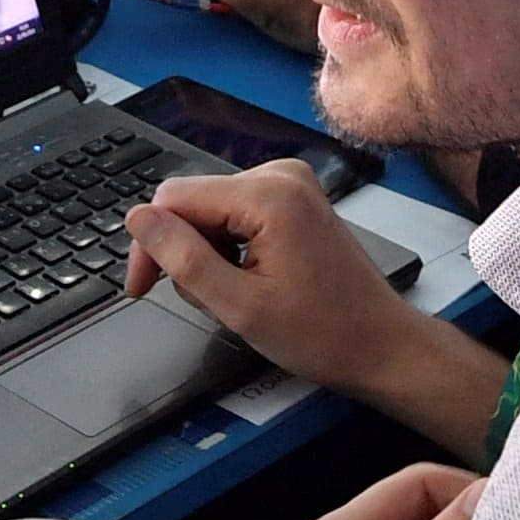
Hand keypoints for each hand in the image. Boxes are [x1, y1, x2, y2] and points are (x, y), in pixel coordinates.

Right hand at [133, 163, 498, 457]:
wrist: (382, 345)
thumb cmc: (321, 335)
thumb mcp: (238, 306)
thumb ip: (183, 259)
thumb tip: (137, 219)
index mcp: (268, 195)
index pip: (173, 198)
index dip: (149, 245)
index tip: (142, 291)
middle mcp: (280, 174)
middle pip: (192, 201)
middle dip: (183, 253)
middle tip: (202, 303)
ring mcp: (291, 183)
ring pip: (211, 210)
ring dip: (207, 255)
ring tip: (235, 297)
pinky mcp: (294, 198)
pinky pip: (237, 213)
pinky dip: (229, 249)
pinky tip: (250, 282)